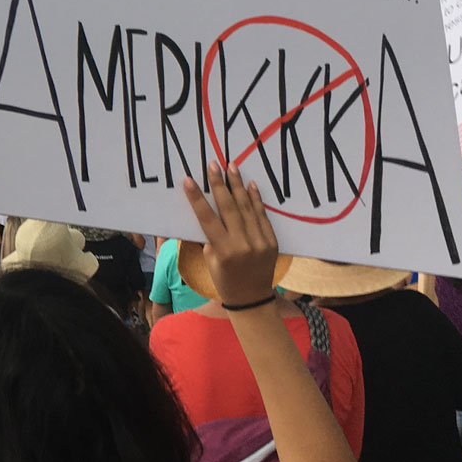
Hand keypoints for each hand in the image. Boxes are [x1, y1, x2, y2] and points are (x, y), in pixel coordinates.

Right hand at [181, 163, 277, 306]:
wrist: (252, 298)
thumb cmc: (224, 280)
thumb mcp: (210, 260)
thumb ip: (210, 237)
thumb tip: (207, 210)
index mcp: (222, 252)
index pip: (207, 219)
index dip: (197, 198)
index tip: (189, 180)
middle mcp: (242, 245)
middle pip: (229, 208)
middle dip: (219, 184)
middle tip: (213, 163)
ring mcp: (259, 242)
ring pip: (247, 208)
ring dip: (238, 185)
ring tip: (231, 166)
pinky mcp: (272, 241)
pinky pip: (262, 216)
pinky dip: (256, 199)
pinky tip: (250, 184)